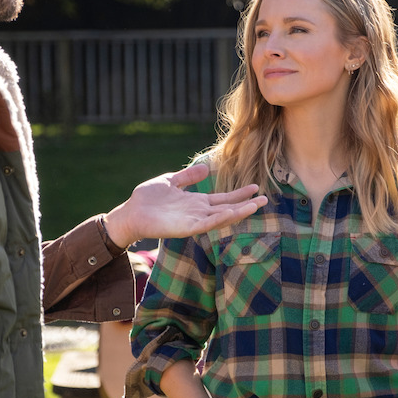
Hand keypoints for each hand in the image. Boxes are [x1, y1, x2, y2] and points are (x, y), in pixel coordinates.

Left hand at [102, 162, 267, 246]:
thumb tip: (207, 168)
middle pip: (228, 208)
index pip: (223, 198)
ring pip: (222, 217)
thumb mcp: (171, 181)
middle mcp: (199, 212)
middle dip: (246, 204)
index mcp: (196, 202)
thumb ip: (188, 177)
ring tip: (256, 206)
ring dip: (239, 212)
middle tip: (265, 199)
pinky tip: (234, 212)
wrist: (131, 213)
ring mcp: (194, 221)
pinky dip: (222, 218)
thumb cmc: (147, 199)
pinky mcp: (187, 228)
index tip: (255, 188)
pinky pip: (208, 223)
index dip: (239, 194)